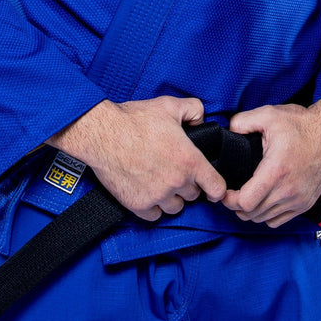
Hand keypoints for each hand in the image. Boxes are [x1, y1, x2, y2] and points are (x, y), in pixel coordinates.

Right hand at [47, 96, 226, 221]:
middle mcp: (177, 182)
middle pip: (193, 196)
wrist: (103, 133)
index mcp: (189, 160)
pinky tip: (147, 191)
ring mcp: (157, 196)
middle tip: (174, 171)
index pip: (216, 188)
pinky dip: (153, 207)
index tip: (211, 187)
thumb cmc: (135, 119)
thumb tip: (201, 120)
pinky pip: (155, 215)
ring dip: (171, 198)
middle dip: (187, 185)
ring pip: (175, 207)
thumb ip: (194, 110)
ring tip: (160, 182)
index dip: (216, 188)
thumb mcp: (170, 105)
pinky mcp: (138, 205)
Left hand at [222, 97, 320, 227]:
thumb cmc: (303, 125)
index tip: (224, 191)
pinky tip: (263, 200)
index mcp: (276, 170)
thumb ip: (242, 122)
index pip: (246, 202)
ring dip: (251, 211)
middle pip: (252, 214)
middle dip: (236, 206)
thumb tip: (228, 130)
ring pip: (264, 219)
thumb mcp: (269, 114)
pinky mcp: (306, 203)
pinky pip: (279, 221)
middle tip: (230, 193)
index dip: (229, 200)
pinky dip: (267, 215)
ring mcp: (299, 200)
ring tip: (245, 196)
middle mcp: (289, 190)